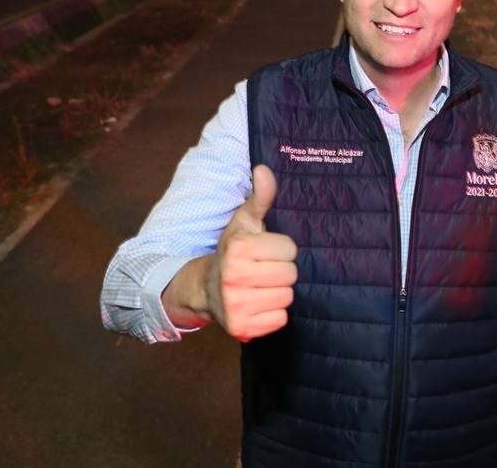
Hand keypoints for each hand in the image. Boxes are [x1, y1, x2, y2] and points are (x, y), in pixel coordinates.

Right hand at [205, 164, 297, 341]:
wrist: (205, 289)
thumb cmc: (232, 252)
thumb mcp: (244, 223)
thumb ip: (259, 197)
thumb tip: (264, 168)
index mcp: (238, 249)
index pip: (290, 249)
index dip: (280, 249)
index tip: (265, 251)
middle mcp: (234, 279)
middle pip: (290, 274)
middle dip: (280, 270)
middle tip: (263, 270)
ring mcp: (237, 306)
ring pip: (287, 297)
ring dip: (278, 292)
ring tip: (260, 286)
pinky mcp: (242, 329)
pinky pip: (280, 319)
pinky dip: (273, 313)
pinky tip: (258, 303)